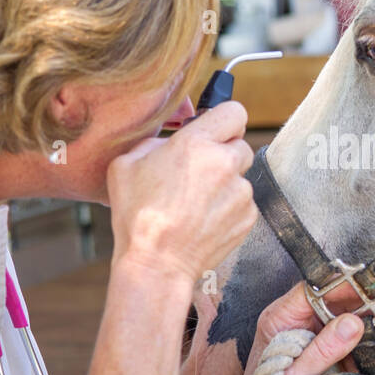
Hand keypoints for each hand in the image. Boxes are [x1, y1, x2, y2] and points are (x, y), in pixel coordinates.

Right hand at [106, 101, 254, 282]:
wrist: (157, 263)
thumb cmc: (137, 216)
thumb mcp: (125, 164)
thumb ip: (155, 143)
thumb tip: (172, 142)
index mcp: (196, 144)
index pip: (234, 111)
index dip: (224, 119)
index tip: (215, 129)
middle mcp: (225, 164)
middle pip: (240, 144)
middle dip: (224, 154)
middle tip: (200, 172)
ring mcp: (241, 192)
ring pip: (241, 176)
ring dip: (225, 184)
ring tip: (195, 204)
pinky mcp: (248, 217)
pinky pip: (243, 203)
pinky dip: (228, 208)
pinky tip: (204, 220)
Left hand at [224, 282, 374, 374]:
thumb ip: (323, 350)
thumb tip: (353, 323)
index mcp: (284, 319)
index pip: (318, 289)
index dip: (347, 288)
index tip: (373, 299)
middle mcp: (302, 324)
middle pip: (345, 306)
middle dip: (373, 321)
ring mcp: (318, 340)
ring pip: (356, 327)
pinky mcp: (330, 358)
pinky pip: (358, 349)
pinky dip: (374, 359)